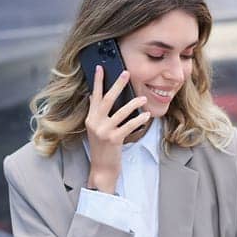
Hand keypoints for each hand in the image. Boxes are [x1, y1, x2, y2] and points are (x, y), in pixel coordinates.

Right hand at [85, 65, 150, 190]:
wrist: (102, 169)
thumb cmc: (102, 148)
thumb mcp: (95, 130)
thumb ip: (95, 114)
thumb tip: (92, 97)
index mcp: (90, 119)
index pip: (94, 96)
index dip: (97, 81)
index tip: (100, 67)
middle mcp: (95, 123)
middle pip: (107, 99)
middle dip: (117, 85)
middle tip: (126, 73)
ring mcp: (104, 131)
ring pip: (121, 112)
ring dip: (134, 103)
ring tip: (143, 98)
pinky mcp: (114, 139)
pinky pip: (129, 125)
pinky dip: (139, 119)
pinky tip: (146, 115)